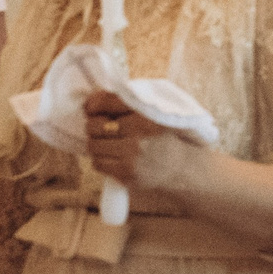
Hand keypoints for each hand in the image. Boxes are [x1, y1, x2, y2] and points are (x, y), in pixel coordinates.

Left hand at [81, 91, 200, 201]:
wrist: (182, 166)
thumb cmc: (163, 136)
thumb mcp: (154, 113)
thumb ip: (128, 103)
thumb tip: (90, 102)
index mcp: (146, 112)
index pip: (108, 101)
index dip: (93, 103)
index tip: (91, 108)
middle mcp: (139, 131)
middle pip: (95, 125)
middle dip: (94, 127)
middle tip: (102, 129)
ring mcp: (132, 153)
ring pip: (94, 146)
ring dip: (98, 145)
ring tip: (110, 144)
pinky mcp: (127, 172)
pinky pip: (98, 163)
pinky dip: (101, 160)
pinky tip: (114, 158)